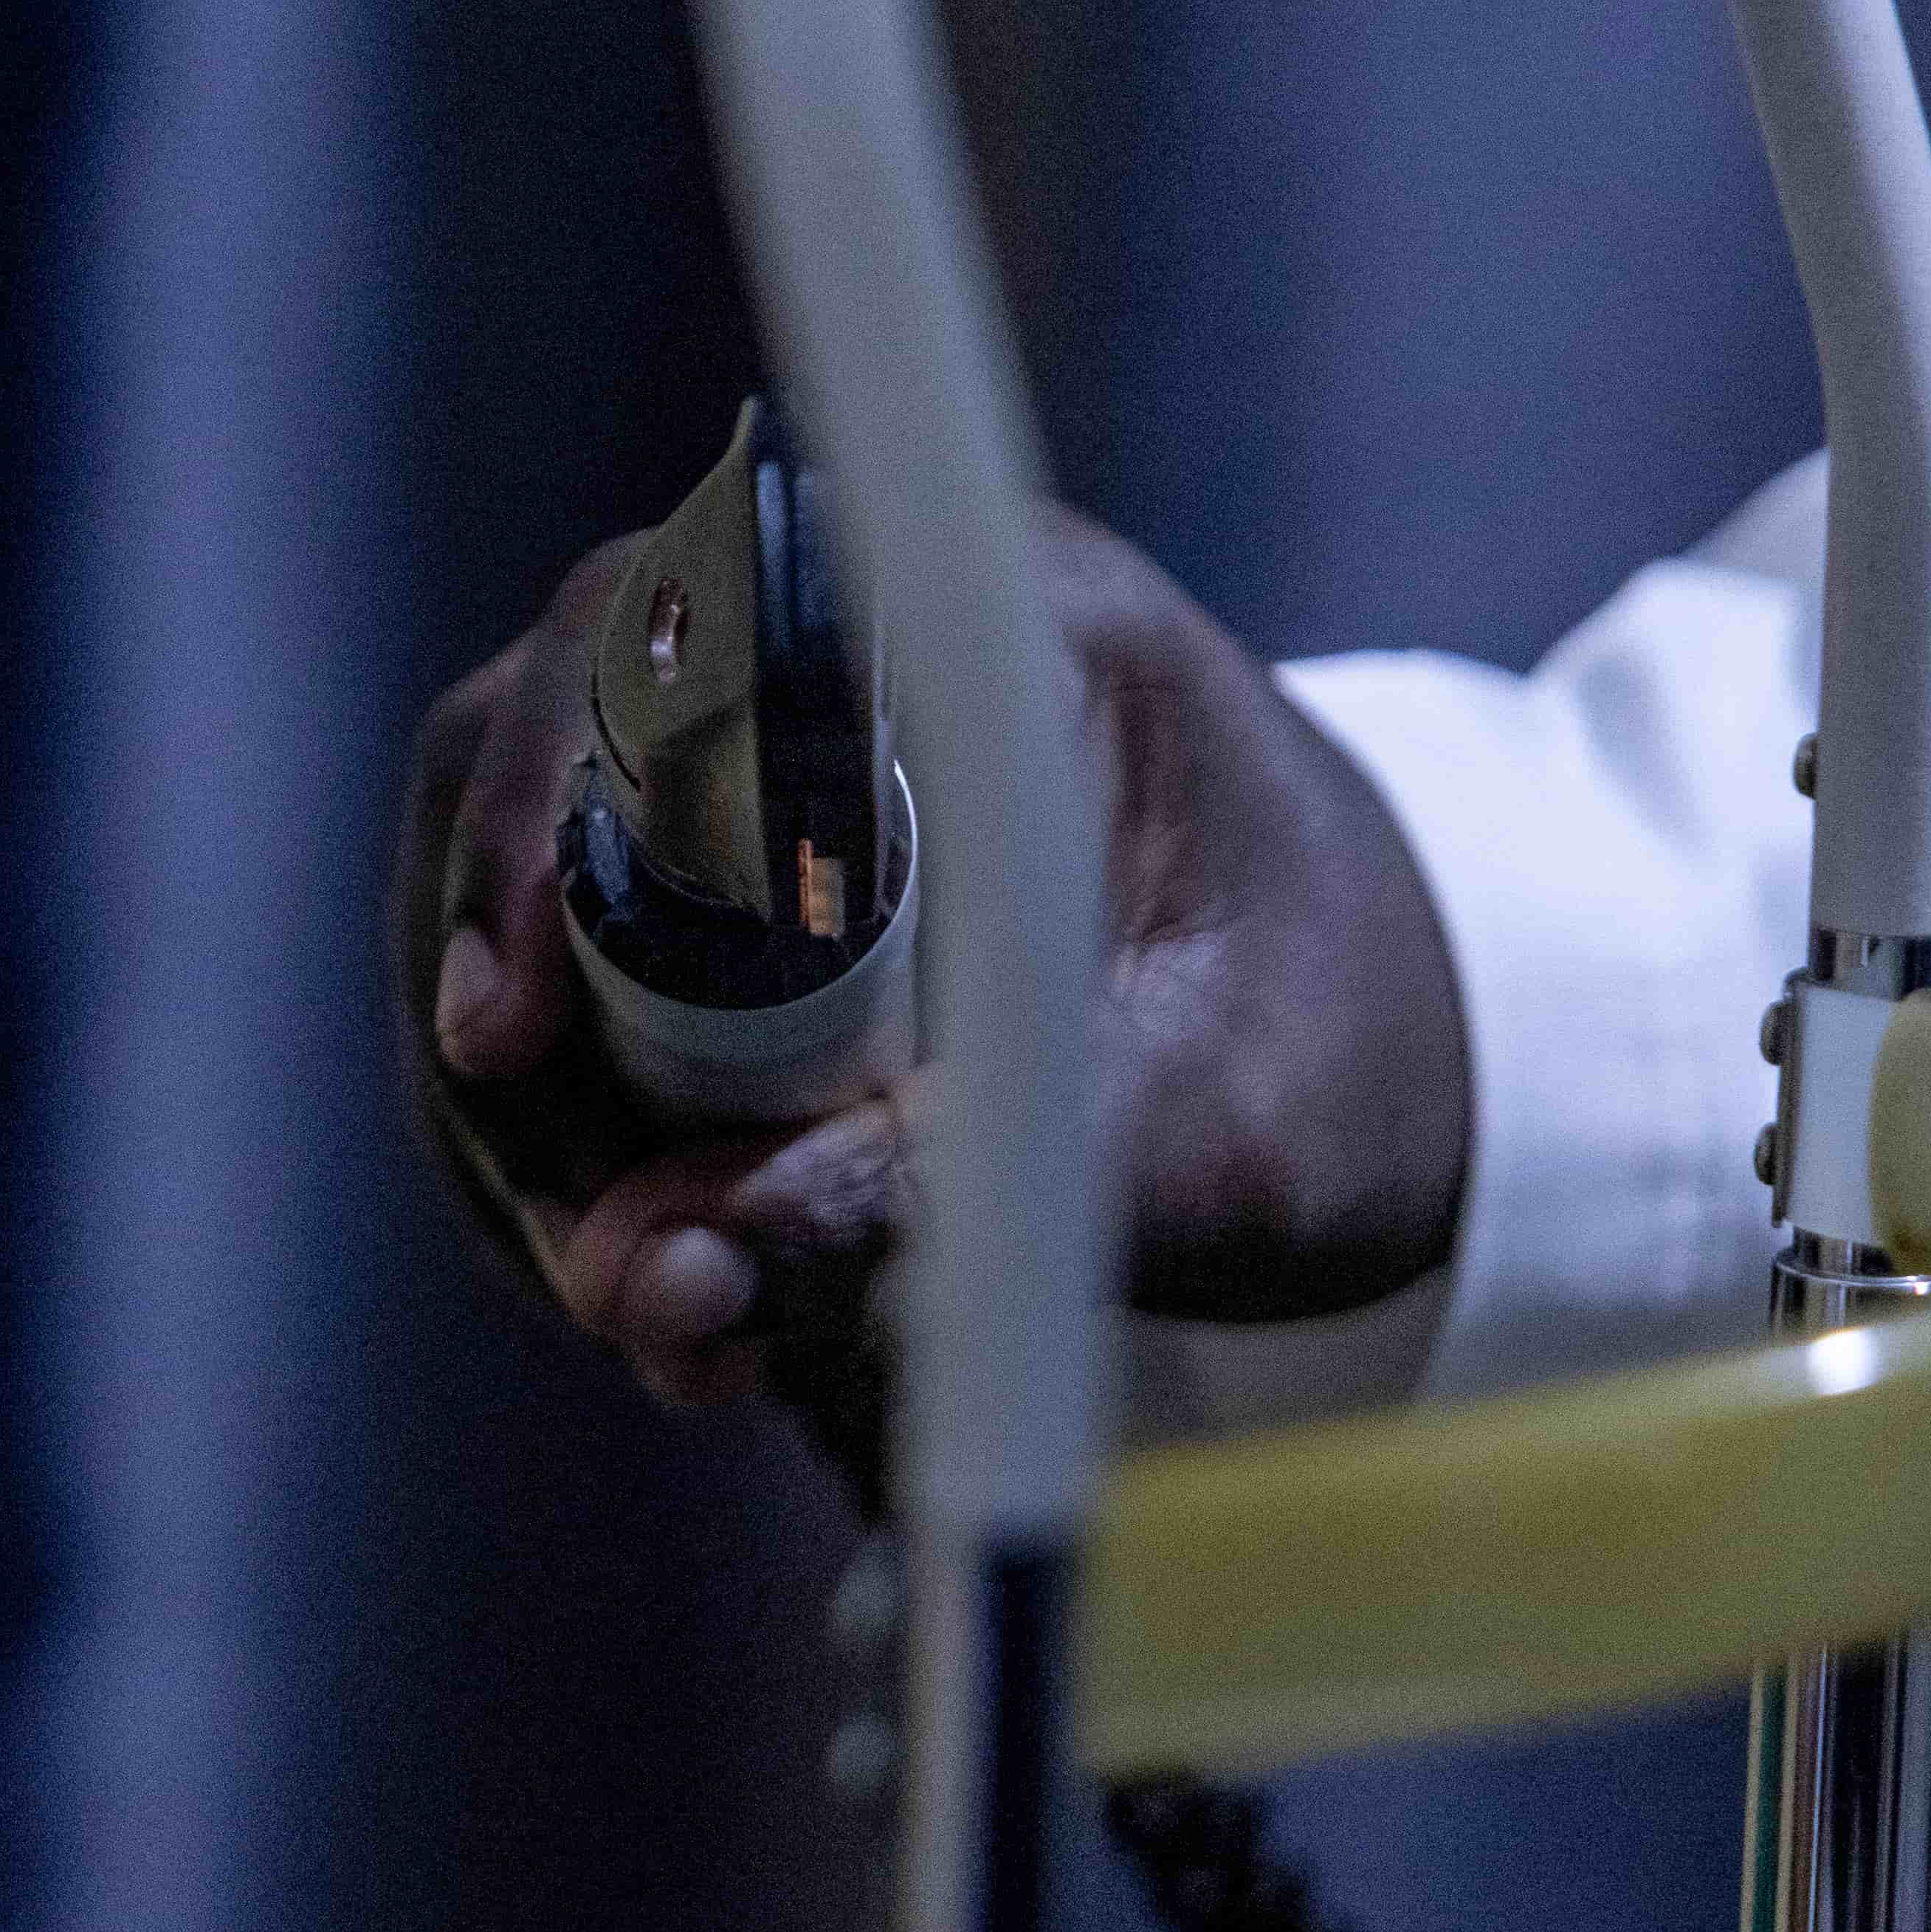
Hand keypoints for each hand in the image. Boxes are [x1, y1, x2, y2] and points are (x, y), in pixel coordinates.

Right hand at [391, 508, 1474, 1410]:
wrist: (1427, 1049)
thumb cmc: (1348, 1054)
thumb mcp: (1196, 1134)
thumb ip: (939, 1196)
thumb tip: (649, 1277)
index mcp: (987, 619)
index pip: (667, 635)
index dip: (534, 812)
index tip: (502, 1034)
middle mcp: (836, 639)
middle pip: (528, 763)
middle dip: (507, 1030)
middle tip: (582, 1257)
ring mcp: (753, 744)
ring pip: (510, 885)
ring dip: (522, 1114)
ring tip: (635, 1312)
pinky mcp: (715, 862)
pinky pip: (554, 972)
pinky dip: (561, 1135)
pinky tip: (645, 1276)